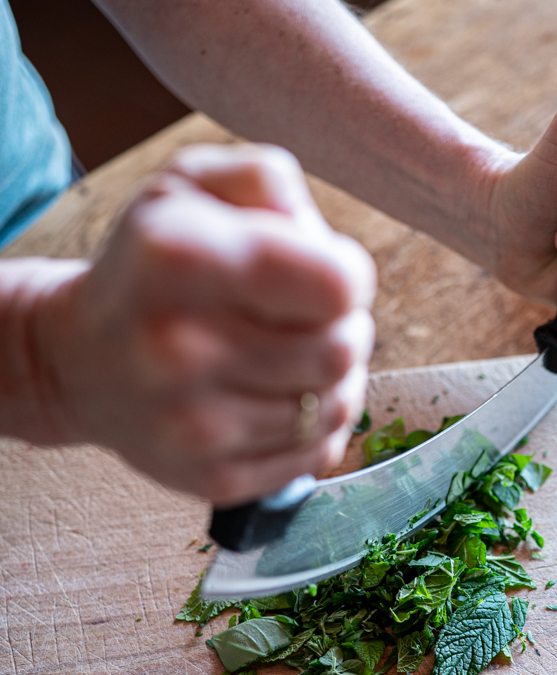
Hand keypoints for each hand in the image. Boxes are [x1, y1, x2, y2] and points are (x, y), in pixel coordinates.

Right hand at [24, 144, 375, 503]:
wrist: (78, 361)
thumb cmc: (152, 266)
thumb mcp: (189, 186)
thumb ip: (267, 182)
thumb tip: (327, 250)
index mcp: (177, 258)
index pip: (334, 285)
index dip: (348, 275)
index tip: (326, 274)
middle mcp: (178, 348)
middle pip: (341, 350)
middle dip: (346, 328)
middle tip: (311, 319)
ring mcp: (194, 426)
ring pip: (335, 406)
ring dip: (334, 381)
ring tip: (293, 358)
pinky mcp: (212, 479)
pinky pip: (317, 455)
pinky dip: (316, 427)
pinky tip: (280, 400)